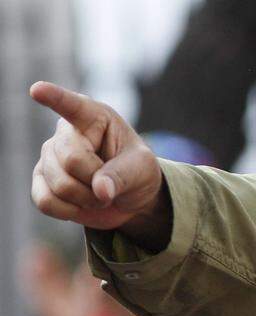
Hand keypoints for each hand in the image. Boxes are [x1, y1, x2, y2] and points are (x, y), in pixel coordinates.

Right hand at [29, 82, 170, 248]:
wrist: (129, 197)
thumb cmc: (137, 171)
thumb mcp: (143, 168)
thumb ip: (122, 175)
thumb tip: (100, 191)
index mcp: (94, 118)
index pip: (71, 105)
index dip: (54, 97)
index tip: (38, 90)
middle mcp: (65, 133)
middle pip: (71, 160)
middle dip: (96, 181)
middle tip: (111, 185)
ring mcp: (48, 157)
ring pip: (59, 184)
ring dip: (87, 199)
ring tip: (100, 194)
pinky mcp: (41, 181)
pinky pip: (45, 201)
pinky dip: (69, 212)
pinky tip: (81, 205)